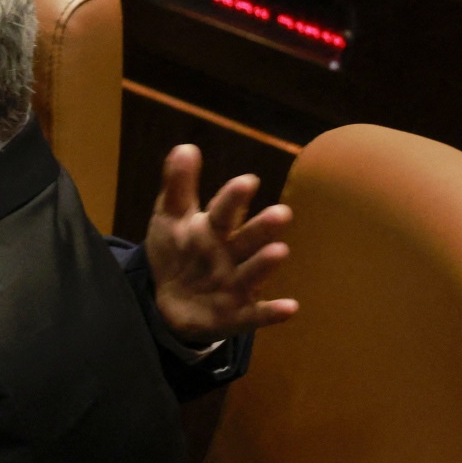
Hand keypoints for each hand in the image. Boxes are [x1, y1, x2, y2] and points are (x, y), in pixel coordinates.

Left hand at [145, 144, 298, 343]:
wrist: (171, 302)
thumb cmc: (179, 253)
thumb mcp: (171, 219)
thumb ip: (178, 186)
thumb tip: (185, 147)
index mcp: (213, 230)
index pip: (223, 211)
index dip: (233, 198)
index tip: (247, 181)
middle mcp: (229, 256)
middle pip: (245, 240)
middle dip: (261, 228)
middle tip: (281, 213)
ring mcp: (234, 286)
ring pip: (251, 273)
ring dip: (265, 264)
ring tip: (280, 251)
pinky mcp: (235, 315)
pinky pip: (254, 315)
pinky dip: (271, 312)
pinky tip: (291, 307)